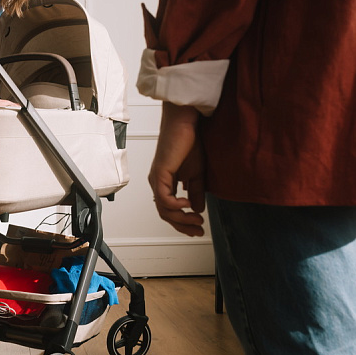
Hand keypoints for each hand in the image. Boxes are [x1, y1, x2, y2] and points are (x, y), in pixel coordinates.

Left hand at [148, 102, 205, 235]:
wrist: (186, 124)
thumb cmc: (189, 143)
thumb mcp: (197, 174)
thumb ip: (196, 192)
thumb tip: (196, 209)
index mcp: (165, 183)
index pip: (170, 210)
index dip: (183, 222)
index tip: (199, 228)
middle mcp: (158, 183)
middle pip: (165, 214)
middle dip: (183, 225)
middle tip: (198, 230)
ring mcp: (157, 179)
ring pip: (164, 209)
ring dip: (182, 218)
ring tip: (197, 219)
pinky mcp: (159, 174)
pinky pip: (164, 199)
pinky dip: (176, 206)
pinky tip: (188, 205)